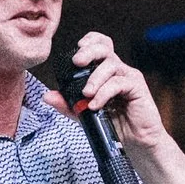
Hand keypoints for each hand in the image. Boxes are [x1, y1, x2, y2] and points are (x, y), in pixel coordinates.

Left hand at [64, 32, 170, 156]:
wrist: (135, 142)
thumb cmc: (113, 125)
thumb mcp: (84, 114)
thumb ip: (68, 104)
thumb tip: (47, 96)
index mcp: (105, 71)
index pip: (99, 45)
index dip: (89, 41)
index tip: (76, 49)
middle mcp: (117, 70)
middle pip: (104, 48)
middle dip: (89, 51)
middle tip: (77, 62)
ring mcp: (128, 76)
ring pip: (110, 64)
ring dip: (95, 78)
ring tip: (86, 94)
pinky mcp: (137, 86)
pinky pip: (118, 83)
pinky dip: (104, 93)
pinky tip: (95, 105)